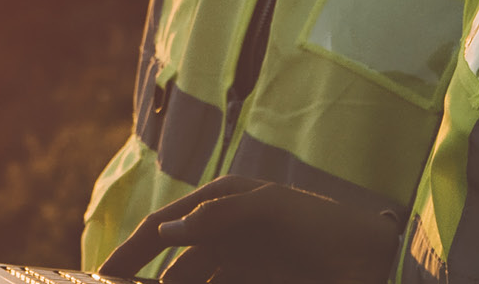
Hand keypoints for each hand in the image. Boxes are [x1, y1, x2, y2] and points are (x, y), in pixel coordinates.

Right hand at [102, 177, 397, 283]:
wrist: (378, 263)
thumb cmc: (328, 227)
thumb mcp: (273, 210)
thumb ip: (220, 215)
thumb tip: (166, 230)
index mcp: (223, 203)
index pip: (163, 227)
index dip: (129, 251)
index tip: (99, 275)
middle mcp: (225, 235)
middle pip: (170, 265)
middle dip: (143, 281)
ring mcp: (241, 266)